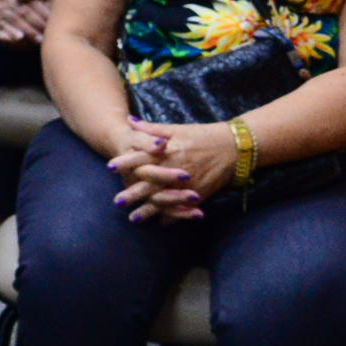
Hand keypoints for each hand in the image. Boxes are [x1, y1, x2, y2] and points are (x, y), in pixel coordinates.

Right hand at [0, 0, 56, 42]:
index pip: (28, 0)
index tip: (50, 18)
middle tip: (48, 33)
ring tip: (37, 39)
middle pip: (21, 12)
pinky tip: (15, 40)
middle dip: (35, 23)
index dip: (40, 10)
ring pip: (12, 22)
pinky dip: (6, 34)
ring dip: (24, 31)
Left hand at [107, 121, 235, 219]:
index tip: (110, 167)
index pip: (143, 156)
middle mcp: (177, 168)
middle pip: (151, 182)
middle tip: (117, 201)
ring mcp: (189, 183)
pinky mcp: (201, 193)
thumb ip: (152, 129)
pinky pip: (184, 207)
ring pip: (165, 199)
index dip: (126, 162)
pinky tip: (162, 224)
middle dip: (134, 192)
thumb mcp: (177, 129)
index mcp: (170, 150)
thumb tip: (129, 121)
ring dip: (150, 210)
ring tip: (134, 219)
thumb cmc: (203, 135)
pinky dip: (174, 216)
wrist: (236, 147)